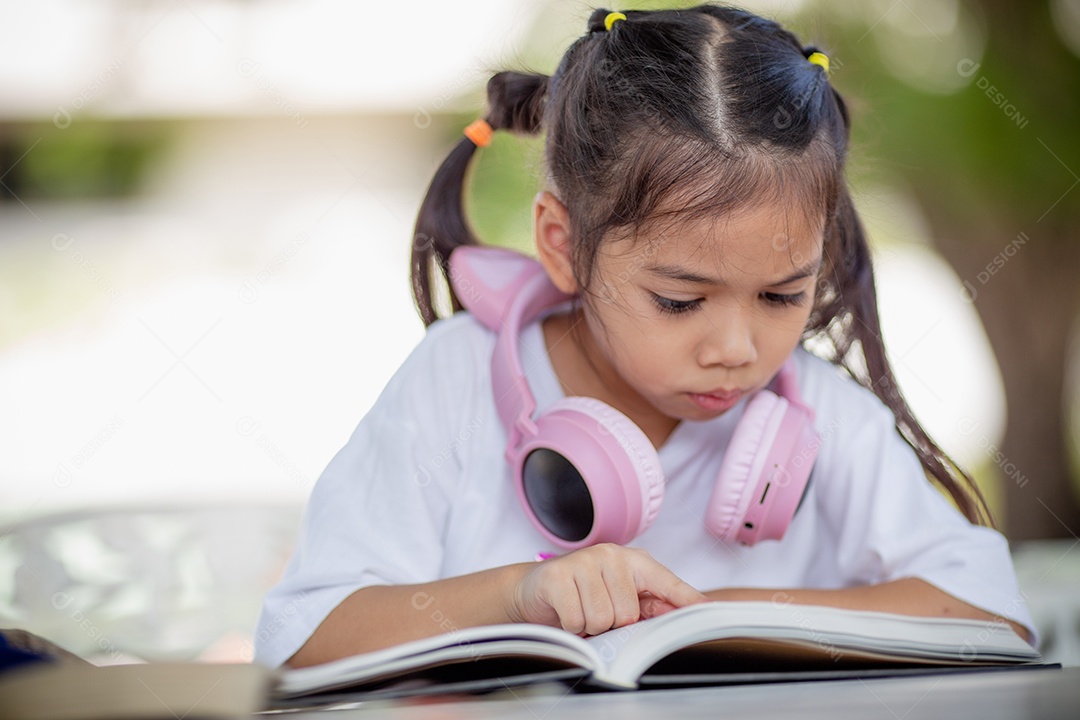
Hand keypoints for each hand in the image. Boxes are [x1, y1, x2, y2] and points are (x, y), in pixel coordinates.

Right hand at [506, 544, 707, 635]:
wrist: (535, 588)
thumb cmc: (583, 594)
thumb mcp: (618, 596)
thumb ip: (651, 604)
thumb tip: (689, 612)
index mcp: (633, 561)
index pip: (667, 582)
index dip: (688, 600)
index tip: (710, 610)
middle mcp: (611, 555)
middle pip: (628, 614)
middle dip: (611, 624)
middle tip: (596, 612)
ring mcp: (584, 562)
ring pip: (603, 620)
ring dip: (589, 626)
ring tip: (581, 611)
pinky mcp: (558, 576)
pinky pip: (577, 620)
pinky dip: (571, 626)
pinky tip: (566, 611)